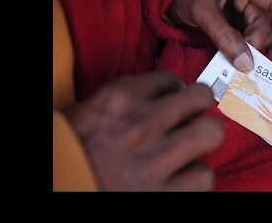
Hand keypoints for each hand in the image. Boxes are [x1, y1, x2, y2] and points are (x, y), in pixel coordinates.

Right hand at [64, 72, 223, 190]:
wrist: (60, 186)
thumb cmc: (71, 151)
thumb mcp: (89, 112)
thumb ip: (125, 99)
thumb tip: (162, 94)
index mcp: (119, 99)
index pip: (168, 79)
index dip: (174, 90)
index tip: (172, 100)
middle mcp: (142, 123)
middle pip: (200, 97)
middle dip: (200, 105)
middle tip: (193, 116)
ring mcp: (156, 158)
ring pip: (211, 132)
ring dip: (203, 140)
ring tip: (192, 148)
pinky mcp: (165, 193)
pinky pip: (204, 176)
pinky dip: (197, 177)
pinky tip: (184, 178)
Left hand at [167, 0, 271, 71]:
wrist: (165, 1)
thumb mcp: (201, 9)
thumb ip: (223, 34)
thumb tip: (247, 63)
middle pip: (269, 25)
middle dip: (259, 44)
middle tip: (246, 62)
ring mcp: (244, 14)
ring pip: (262, 36)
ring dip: (258, 52)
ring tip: (252, 68)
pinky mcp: (237, 28)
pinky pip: (251, 42)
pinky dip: (251, 54)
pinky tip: (250, 64)